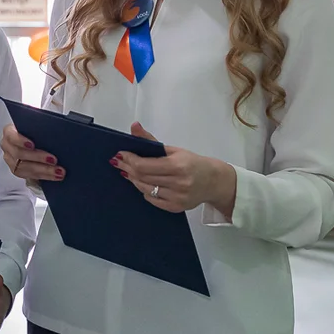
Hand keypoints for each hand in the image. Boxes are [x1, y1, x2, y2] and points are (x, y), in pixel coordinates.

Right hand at [0, 123, 65, 182]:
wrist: (34, 139)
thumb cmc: (34, 131)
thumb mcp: (36, 125)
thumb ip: (40, 126)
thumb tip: (56, 128)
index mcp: (10, 131)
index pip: (11, 135)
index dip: (20, 140)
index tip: (32, 144)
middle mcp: (7, 146)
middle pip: (18, 154)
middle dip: (37, 158)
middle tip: (53, 159)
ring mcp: (11, 159)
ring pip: (23, 168)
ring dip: (43, 170)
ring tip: (58, 171)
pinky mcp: (17, 170)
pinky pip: (28, 176)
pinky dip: (43, 176)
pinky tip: (54, 175)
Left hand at [114, 122, 235, 215]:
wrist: (215, 182)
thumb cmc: (193, 163)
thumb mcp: (174, 149)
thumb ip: (151, 140)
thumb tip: (134, 126)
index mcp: (178, 165)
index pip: (144, 165)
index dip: (129, 160)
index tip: (120, 154)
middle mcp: (178, 183)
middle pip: (142, 177)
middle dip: (127, 168)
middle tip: (118, 162)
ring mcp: (177, 197)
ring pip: (145, 189)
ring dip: (133, 179)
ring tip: (127, 171)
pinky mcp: (176, 207)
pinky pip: (152, 200)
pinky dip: (144, 190)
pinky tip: (142, 183)